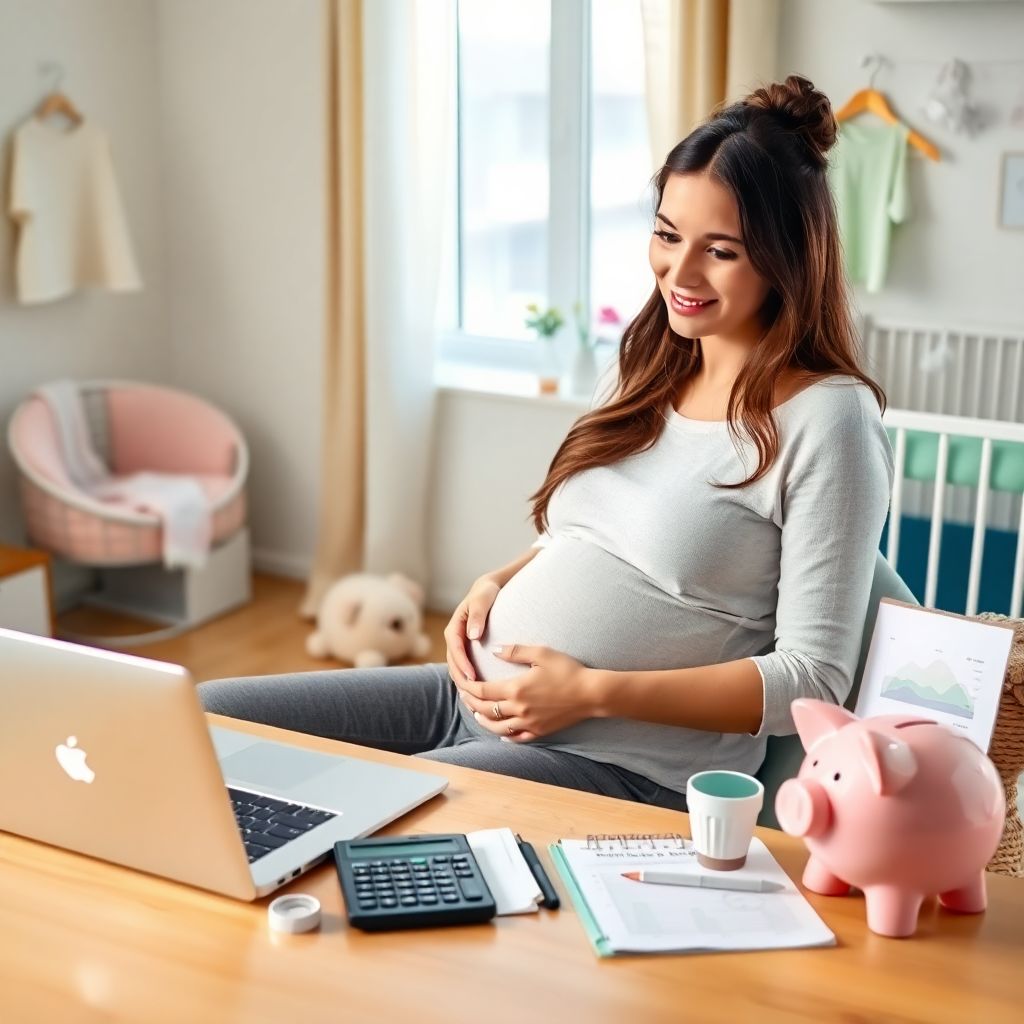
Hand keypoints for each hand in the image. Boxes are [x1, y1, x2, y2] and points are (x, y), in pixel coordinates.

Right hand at [443, 575, 500, 685]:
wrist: (488, 590)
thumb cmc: (486, 593)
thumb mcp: (483, 599)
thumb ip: (478, 614)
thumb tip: (473, 635)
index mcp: (454, 627)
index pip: (455, 649)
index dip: (462, 664)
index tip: (473, 677)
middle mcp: (454, 638)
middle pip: (453, 663)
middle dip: (461, 679)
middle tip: (474, 694)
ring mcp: (459, 645)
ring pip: (457, 668)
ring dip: (463, 683)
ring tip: (475, 698)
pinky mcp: (466, 650)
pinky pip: (464, 668)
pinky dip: (468, 680)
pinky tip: (479, 693)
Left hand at [458, 644, 599, 741]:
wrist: (591, 693)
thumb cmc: (568, 670)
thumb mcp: (541, 653)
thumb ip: (515, 651)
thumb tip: (494, 650)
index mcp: (516, 689)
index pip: (482, 691)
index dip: (468, 688)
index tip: (462, 682)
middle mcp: (519, 709)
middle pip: (486, 710)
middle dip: (471, 703)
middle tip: (464, 696)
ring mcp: (528, 723)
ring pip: (497, 727)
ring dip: (483, 720)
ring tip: (476, 713)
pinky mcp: (539, 731)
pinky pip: (517, 738)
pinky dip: (505, 736)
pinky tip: (501, 733)